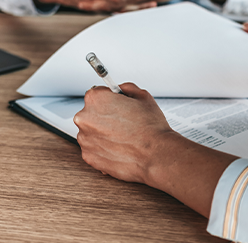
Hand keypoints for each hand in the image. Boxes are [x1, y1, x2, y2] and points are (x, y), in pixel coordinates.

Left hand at [76, 82, 236, 216]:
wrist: (160, 156)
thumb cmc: (155, 127)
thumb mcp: (144, 97)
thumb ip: (127, 90)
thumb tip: (121, 89)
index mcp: (98, 99)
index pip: (96, 93)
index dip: (110, 100)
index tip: (116, 105)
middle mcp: (87, 118)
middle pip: (92, 113)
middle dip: (107, 117)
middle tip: (126, 123)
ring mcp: (87, 139)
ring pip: (93, 132)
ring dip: (105, 134)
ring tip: (127, 138)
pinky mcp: (91, 158)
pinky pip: (95, 150)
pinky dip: (106, 150)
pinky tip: (124, 149)